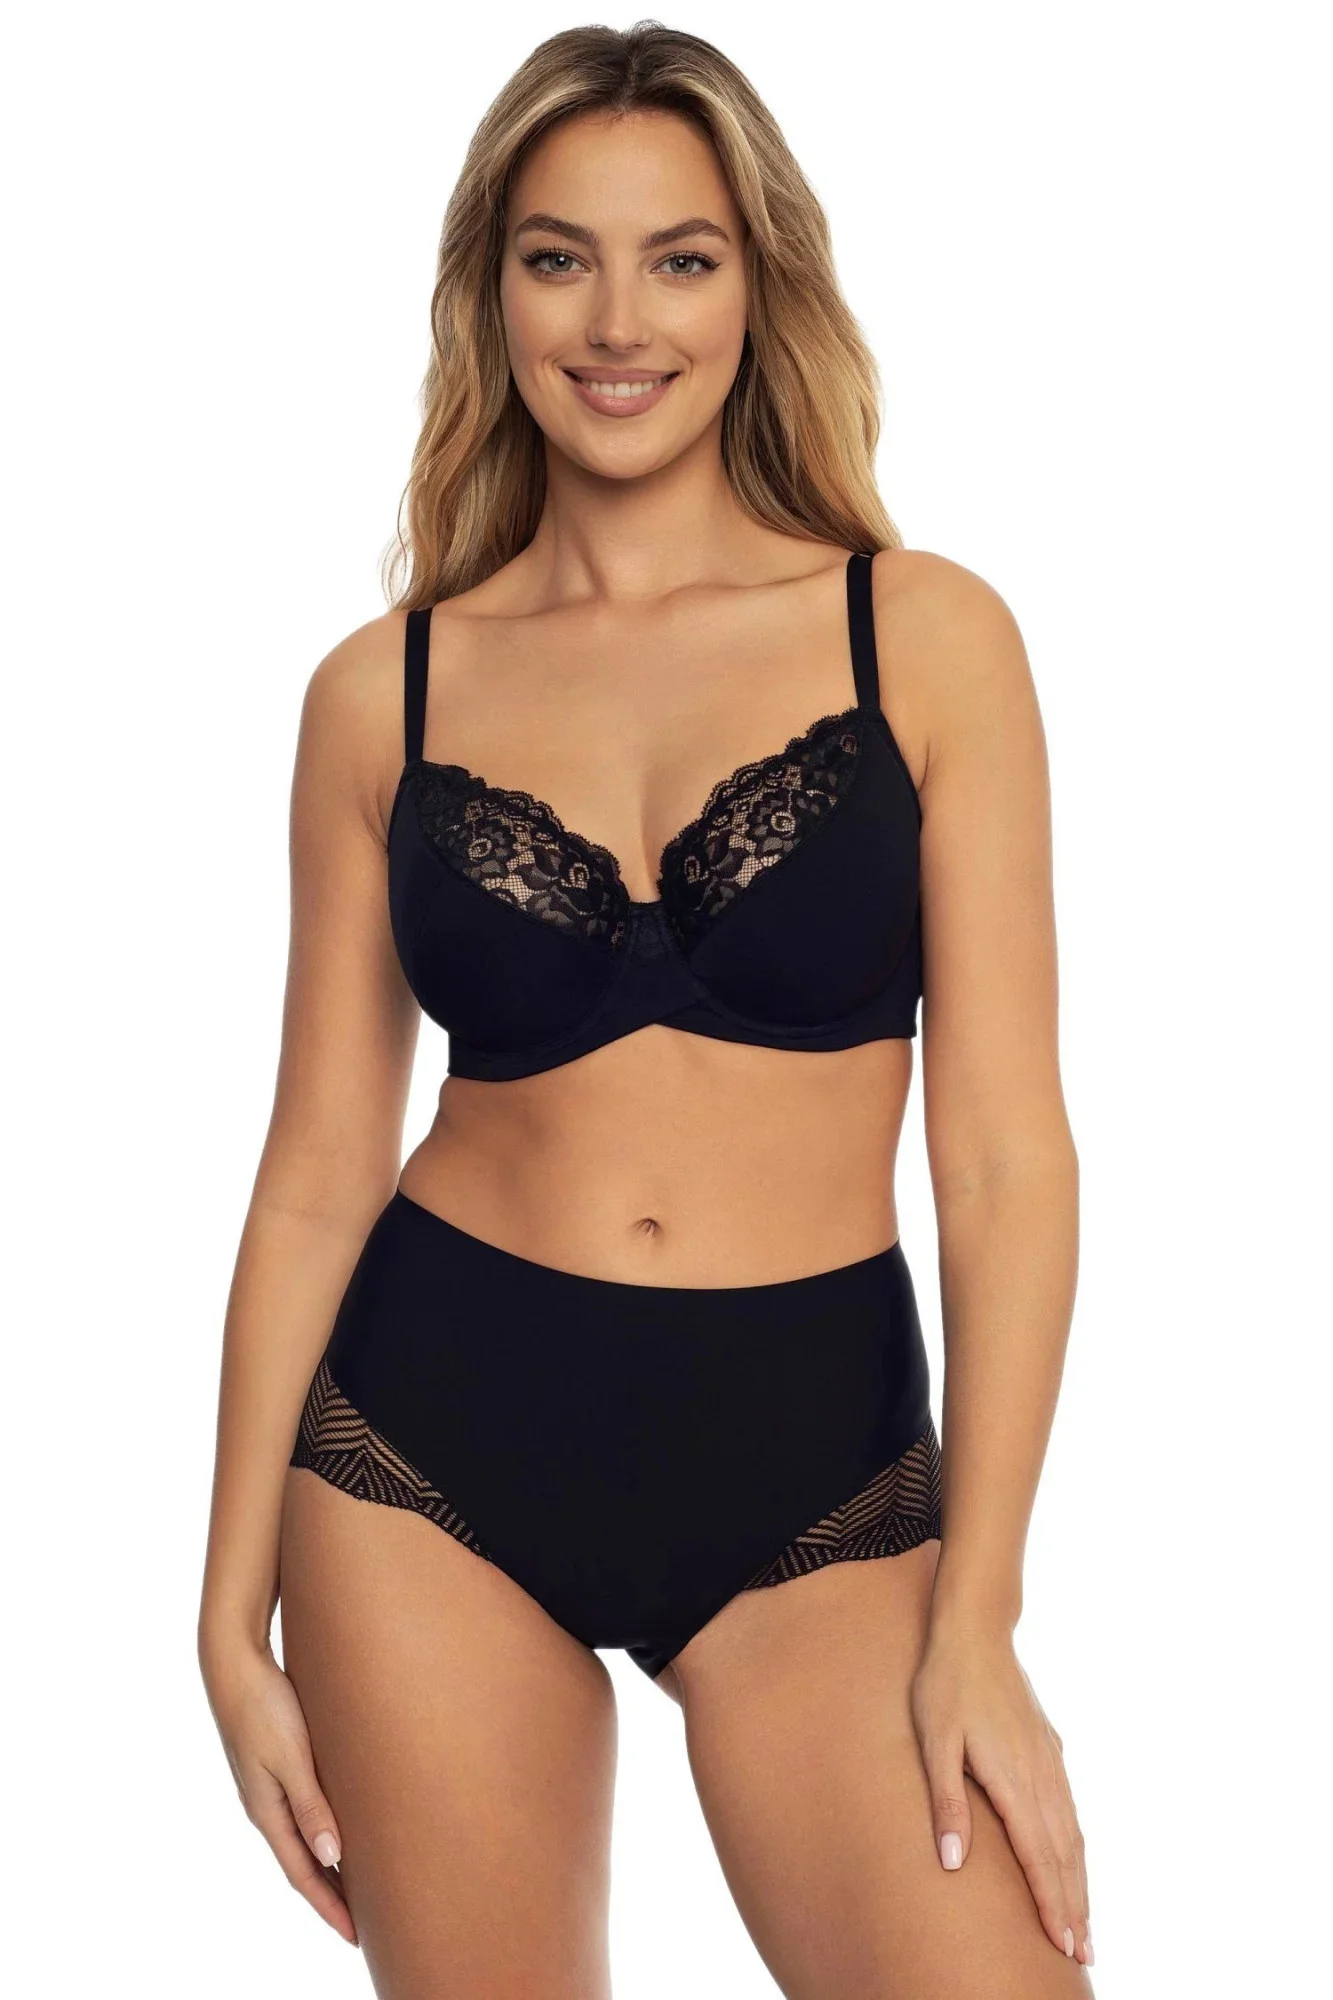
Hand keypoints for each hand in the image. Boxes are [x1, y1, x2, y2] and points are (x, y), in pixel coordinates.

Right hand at [199, 1634, 357, 1946]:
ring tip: (358, 1885)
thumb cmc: (265, 1705)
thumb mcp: (292, 1756)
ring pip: (303, 1838)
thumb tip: (332, 1856)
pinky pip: (302, 1812)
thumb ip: (311, 1805)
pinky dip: (322, 1832)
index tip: (356, 1936)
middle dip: (331, 1895)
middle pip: (303, 1863)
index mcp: (267, 1811)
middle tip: (364, 1923)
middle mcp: (266, 1807)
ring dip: (328, 1865)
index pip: (303, 1873)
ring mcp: (267, 1787)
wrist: (235, 1661)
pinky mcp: (275, 1764)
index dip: (329, 1906)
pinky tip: (339, 1828)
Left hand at [910, 1623, 1091, 1968]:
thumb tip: (951, 1863)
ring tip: (1086, 1922)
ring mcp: (1048, 1760)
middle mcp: (1040, 1775)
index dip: (1051, 1904)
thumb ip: (946, 1801)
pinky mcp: (1048, 1747)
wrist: (975, 1631)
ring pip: (1071, 1833)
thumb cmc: (945, 1685)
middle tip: (1085, 1955)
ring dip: (1080, 1881)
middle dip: (1075, 1907)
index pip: (1038, 1857)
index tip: (1063, 1945)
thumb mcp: (934, 1740)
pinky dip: (1076, 1845)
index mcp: (1014, 1780)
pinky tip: (1076, 1859)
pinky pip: (1069, 1808)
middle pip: (1063, 1854)